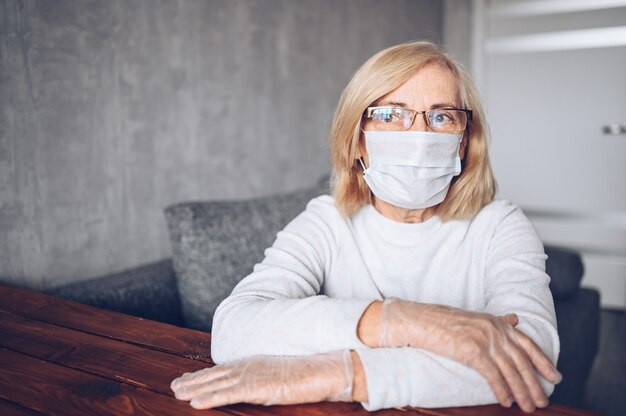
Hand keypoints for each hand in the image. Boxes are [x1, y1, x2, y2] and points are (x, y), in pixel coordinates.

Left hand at [170, 350, 353, 408]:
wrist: (326, 367)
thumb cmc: (311, 373)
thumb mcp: (284, 375)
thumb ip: (267, 379)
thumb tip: (259, 387)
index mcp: (255, 363)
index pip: (224, 369)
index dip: (204, 374)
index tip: (188, 379)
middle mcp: (250, 366)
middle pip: (215, 374)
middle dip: (194, 381)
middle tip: (175, 386)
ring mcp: (253, 376)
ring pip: (216, 383)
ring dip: (195, 389)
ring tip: (177, 393)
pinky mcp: (258, 387)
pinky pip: (228, 393)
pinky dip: (210, 397)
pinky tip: (195, 402)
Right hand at [378, 298, 561, 412]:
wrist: (425, 321)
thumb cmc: (447, 322)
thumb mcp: (478, 318)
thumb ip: (499, 322)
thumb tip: (515, 320)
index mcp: (498, 324)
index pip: (528, 344)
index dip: (543, 362)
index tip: (555, 377)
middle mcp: (495, 331)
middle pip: (522, 362)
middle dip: (535, 383)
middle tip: (544, 401)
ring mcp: (485, 341)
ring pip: (510, 371)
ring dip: (522, 392)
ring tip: (529, 407)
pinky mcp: (473, 352)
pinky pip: (493, 376)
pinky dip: (502, 390)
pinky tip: (507, 402)